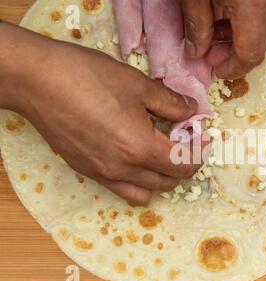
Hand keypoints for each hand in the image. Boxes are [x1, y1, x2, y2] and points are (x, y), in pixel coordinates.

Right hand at [0, 23, 199, 205]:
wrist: (37, 82)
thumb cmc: (88, 78)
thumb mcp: (138, 84)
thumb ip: (171, 102)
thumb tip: (192, 110)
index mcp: (140, 148)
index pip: (184, 165)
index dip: (201, 153)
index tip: (205, 138)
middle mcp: (123, 170)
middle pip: (169, 182)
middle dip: (184, 164)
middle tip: (185, 141)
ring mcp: (102, 174)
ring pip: (145, 193)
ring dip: (161, 178)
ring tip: (161, 153)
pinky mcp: (87, 171)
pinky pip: (121, 189)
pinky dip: (137, 180)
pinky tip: (134, 155)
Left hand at [182, 0, 265, 78]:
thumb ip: (196, 24)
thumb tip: (196, 52)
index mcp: (253, 5)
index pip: (250, 54)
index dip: (232, 68)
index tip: (215, 69)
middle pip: (264, 42)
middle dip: (238, 54)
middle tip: (211, 51)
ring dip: (244, 36)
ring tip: (215, 30)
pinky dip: (251, 18)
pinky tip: (229, 10)